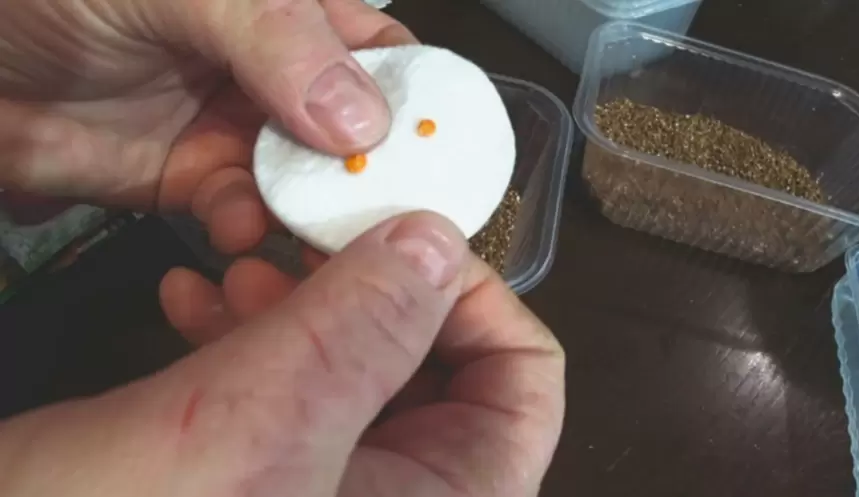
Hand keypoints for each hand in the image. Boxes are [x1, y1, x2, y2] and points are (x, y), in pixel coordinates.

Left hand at [0, 0, 411, 252]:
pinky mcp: (198, 185)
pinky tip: (239, 226)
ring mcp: (242, 132)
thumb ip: (276, 41)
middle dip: (378, 171)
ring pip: (311, 183)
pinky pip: (245, 216)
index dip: (421, 96)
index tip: (444, 147)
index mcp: (292, 13)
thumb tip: (362, 120)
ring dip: (317, 210)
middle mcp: (280, 75)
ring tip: (317, 229)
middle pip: (362, 131)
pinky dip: (249, 228)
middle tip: (392, 210)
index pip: (385, 51)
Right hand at [0, 212, 565, 496]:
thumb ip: (359, 329)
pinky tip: (189, 300)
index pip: (524, 384)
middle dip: (371, 289)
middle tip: (310, 233)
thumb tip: (437, 242)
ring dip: (300, 302)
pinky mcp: (260, 482)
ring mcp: (327, 493)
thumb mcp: (253, 429)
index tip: (406, 237)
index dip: (479, 296)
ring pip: (354, 369)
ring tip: (236, 264)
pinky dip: (246, 337)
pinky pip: (285, 396)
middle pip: (436, 367)